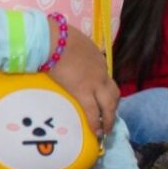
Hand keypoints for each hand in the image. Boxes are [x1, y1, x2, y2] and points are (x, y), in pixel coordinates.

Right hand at [47, 19, 118, 136]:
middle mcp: (101, 73)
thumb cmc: (57, 36)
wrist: (53, 38)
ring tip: (105, 129)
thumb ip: (75, 52)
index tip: (105, 100)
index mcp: (98, 60)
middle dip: (113, 107)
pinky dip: (96, 122)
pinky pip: (92, 110)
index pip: (107, 79)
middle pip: (114, 93)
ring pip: (109, 104)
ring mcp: (94, 83)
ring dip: (108, 117)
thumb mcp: (74, 43)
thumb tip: (65, 53)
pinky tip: (95, 132)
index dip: (107, 92)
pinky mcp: (82, 91)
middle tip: (110, 118)